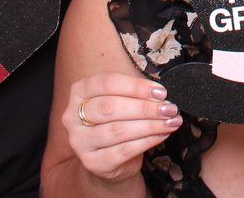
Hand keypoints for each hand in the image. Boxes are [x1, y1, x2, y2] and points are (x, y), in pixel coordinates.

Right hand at [64, 71, 180, 183]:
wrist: (109, 158)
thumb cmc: (118, 120)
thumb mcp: (123, 99)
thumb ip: (136, 93)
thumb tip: (160, 94)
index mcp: (80, 92)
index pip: (107, 82)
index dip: (136, 86)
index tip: (160, 92)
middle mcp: (73, 116)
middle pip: (110, 107)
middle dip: (145, 107)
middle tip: (169, 108)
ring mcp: (80, 141)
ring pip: (117, 130)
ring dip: (150, 125)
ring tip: (170, 122)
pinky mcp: (92, 162)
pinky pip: (123, 150)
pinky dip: (147, 141)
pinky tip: (162, 135)